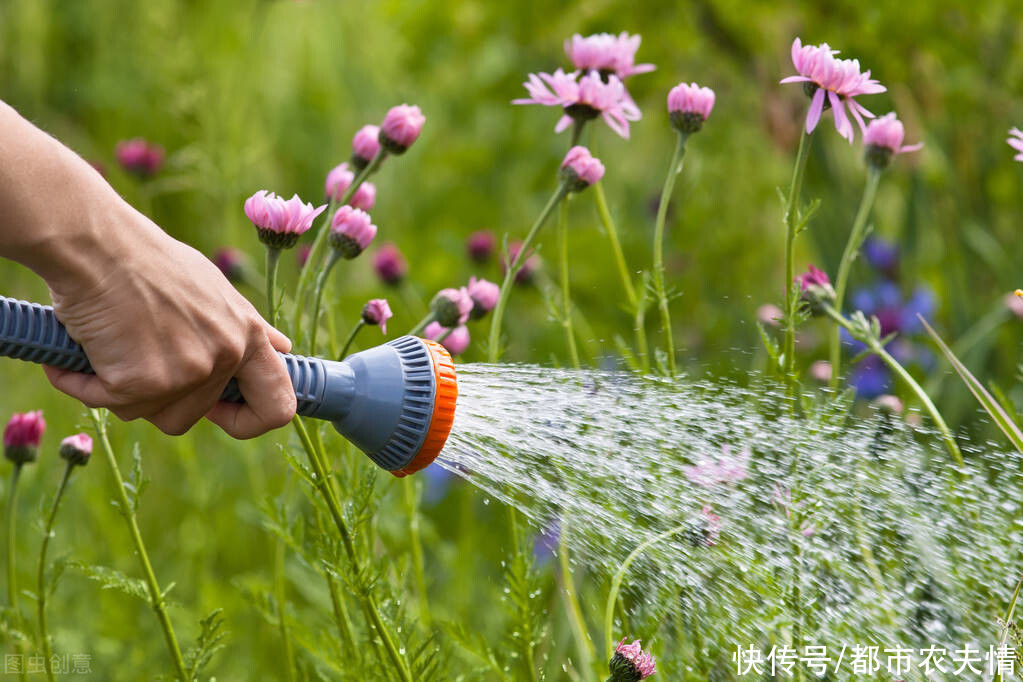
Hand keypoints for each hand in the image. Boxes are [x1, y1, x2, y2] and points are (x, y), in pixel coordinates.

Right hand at [42, 201, 296, 437]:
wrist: (97, 244)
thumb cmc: (149, 261)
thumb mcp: (215, 288)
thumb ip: (247, 326)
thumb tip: (283, 348)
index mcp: (248, 335)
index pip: (277, 406)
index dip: (250, 420)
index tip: (220, 413)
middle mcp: (225, 356)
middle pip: (193, 415)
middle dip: (160, 397)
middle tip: (137, 356)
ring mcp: (187, 372)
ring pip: (151, 414)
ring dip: (124, 391)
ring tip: (112, 344)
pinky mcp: (143, 382)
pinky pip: (109, 402)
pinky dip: (86, 383)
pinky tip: (82, 350)